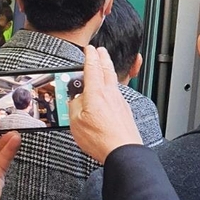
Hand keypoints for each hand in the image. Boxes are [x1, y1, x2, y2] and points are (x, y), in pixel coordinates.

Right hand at [69, 45, 142, 163]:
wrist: (123, 151)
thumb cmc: (101, 139)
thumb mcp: (75, 122)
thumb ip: (73, 106)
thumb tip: (75, 100)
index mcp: (96, 93)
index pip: (93, 67)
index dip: (90, 56)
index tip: (89, 49)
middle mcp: (110, 94)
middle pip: (107, 69)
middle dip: (103, 57)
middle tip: (100, 50)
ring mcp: (120, 102)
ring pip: (113, 80)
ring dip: (108, 70)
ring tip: (105, 66)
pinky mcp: (125, 111)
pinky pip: (118, 93)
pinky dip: (112, 86)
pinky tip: (110, 92)